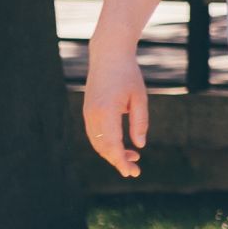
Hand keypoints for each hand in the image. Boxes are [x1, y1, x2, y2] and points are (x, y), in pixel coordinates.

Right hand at [82, 42, 149, 178]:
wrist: (108, 55)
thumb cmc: (128, 74)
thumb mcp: (140, 98)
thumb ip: (139, 122)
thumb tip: (139, 146)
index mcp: (106, 111)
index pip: (112, 145)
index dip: (121, 161)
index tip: (132, 172)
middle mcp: (93, 115)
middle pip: (102, 147)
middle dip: (117, 161)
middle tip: (135, 170)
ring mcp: (87, 113)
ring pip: (97, 143)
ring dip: (112, 154)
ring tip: (132, 158)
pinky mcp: (87, 111)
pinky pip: (94, 135)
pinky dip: (106, 144)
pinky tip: (120, 146)